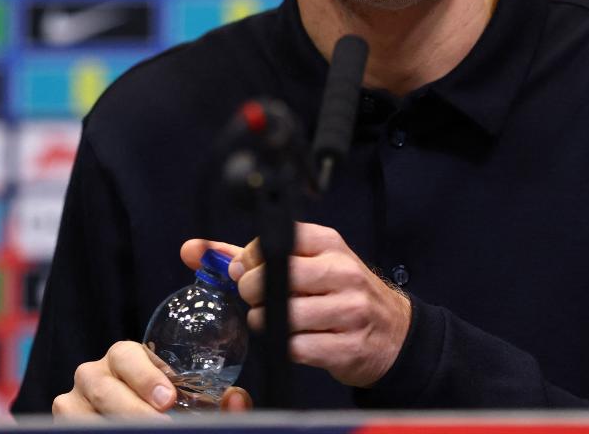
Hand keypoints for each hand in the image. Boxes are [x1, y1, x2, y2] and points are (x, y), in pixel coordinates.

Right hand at [53, 338, 253, 416]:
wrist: (137, 422)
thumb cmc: (166, 412)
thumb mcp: (192, 406)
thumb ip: (218, 403)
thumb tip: (238, 399)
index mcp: (126, 358)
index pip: (128, 355)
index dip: (146, 376)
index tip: (168, 399)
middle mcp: (94, 374)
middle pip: (103, 387)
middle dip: (131, 409)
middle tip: (159, 425)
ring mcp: (72, 401)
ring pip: (80, 413)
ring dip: (110, 424)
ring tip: (141, 432)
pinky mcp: (60, 423)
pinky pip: (69, 429)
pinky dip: (94, 432)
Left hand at [182, 224, 411, 387]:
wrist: (392, 332)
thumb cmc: (341, 293)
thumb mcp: (307, 264)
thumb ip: (249, 258)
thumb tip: (196, 250)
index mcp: (329, 244)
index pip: (274, 241)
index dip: (250, 260)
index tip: (248, 271)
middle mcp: (342, 272)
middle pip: (276, 278)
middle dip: (253, 293)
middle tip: (258, 299)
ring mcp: (349, 309)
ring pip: (284, 316)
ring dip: (267, 323)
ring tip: (275, 321)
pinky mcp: (348, 346)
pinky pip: (299, 347)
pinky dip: (288, 347)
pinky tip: (296, 340)